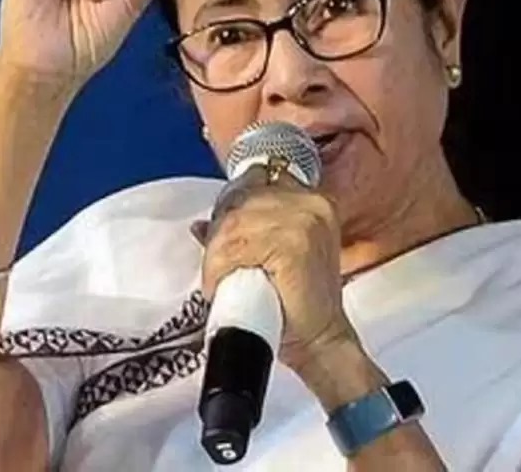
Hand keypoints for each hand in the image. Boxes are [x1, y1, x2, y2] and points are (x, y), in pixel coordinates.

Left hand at [193, 168, 360, 378]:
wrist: (320, 341)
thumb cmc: (296, 302)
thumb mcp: (269, 255)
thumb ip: (242, 233)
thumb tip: (200, 225)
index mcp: (311, 200)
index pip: (255, 180)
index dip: (230, 205)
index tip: (218, 233)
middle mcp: (310, 203)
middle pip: (239, 201)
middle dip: (219, 232)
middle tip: (215, 264)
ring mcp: (303, 221)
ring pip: (233, 225)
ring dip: (216, 256)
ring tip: (218, 280)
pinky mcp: (293, 244)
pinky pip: (235, 248)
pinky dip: (218, 268)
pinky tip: (218, 286)